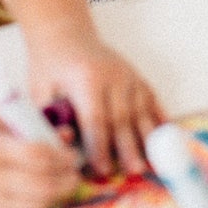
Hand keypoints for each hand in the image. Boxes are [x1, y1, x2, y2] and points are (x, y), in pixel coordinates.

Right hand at [0, 111, 80, 207]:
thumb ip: (26, 125)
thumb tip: (63, 133)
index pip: (40, 156)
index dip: (62, 156)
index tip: (70, 152)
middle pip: (44, 184)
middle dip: (66, 178)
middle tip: (75, 170)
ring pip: (37, 203)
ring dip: (58, 194)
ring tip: (66, 182)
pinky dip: (40, 204)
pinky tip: (45, 193)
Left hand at [26, 29, 164, 177]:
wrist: (66, 35)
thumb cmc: (50, 67)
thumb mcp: (40, 91)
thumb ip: (52, 118)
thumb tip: (66, 145)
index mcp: (86, 79)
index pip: (95, 118)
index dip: (99, 146)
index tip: (102, 169)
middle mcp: (113, 77)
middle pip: (122, 118)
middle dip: (129, 148)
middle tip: (134, 171)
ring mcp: (129, 76)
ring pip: (141, 112)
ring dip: (148, 139)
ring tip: (154, 162)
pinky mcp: (138, 78)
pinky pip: (153, 101)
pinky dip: (160, 120)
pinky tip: (167, 139)